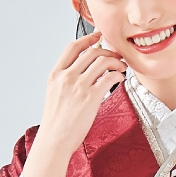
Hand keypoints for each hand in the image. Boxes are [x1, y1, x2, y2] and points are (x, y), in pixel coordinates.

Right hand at [22, 32, 126, 176]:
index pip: (73, 47)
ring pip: (102, 62)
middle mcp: (66, 77)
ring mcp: (78, 86)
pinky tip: (120, 79)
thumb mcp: (55, 94)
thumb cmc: (56, 123)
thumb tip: (83, 71)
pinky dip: (118, 76)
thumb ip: (66, 80)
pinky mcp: (90, 98)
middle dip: (108, 51)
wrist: (54, 141)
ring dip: (116, 62)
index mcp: (56, 74)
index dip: (88, 38)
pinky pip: (109, 78)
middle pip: (91, 52)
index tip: (99, 36)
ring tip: (121, 68)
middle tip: (117, 57)